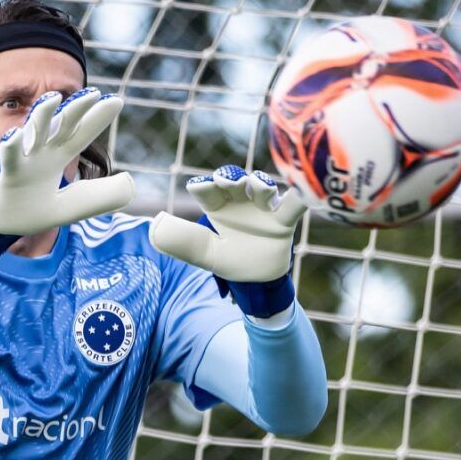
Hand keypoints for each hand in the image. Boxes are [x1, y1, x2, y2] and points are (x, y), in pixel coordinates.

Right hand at [0, 88, 135, 271]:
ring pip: (33, 131)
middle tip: (93, 93)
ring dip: (41, 113)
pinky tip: (14, 135)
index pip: (82, 133)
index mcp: (59, 156)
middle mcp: (43, 152)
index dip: (98, 117)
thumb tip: (130, 182)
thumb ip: (102, 196)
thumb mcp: (75, 205)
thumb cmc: (37, 210)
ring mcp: (25, 159)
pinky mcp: (8, 173)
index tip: (118, 101)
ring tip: (52, 98)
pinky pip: (9, 156)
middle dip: (76, 108)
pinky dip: (11, 145)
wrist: (4, 228)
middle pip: (62, 124)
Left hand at [149, 165, 305, 317]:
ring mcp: (263, 208)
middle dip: (231, 178)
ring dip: (260, 185)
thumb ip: (183, 241)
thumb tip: (154, 225)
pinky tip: (306, 188)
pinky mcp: (283, 220)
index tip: (198, 187)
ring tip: (257, 187)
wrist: (257, 281)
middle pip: (235, 182)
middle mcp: (240, 201)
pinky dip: (301, 196)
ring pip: (263, 189)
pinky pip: (294, 205)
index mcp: (217, 206)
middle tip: (226, 180)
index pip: (207, 191)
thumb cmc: (229, 259)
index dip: (203, 186)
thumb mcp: (204, 253)